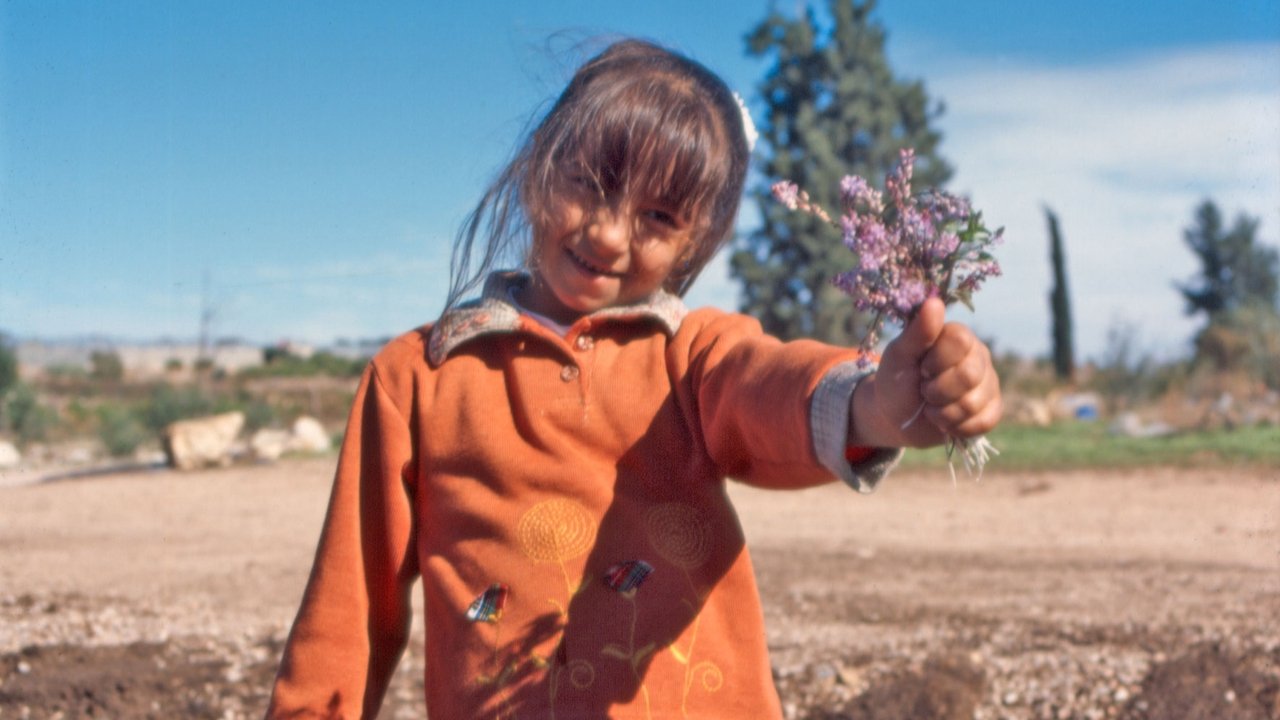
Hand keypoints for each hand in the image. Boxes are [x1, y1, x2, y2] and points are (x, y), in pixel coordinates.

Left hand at [849, 297, 1001, 447]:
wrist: (896, 417)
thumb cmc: (896, 380)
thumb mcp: (899, 356)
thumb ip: (917, 332)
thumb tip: (934, 302)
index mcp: (958, 337)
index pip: (961, 341)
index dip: (937, 361)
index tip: (921, 368)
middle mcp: (978, 356)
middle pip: (970, 375)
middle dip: (937, 391)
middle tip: (924, 391)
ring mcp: (988, 383)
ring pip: (975, 402)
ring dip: (943, 413)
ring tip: (932, 407)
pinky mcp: (991, 409)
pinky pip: (985, 422)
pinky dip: (958, 428)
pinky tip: (946, 422)